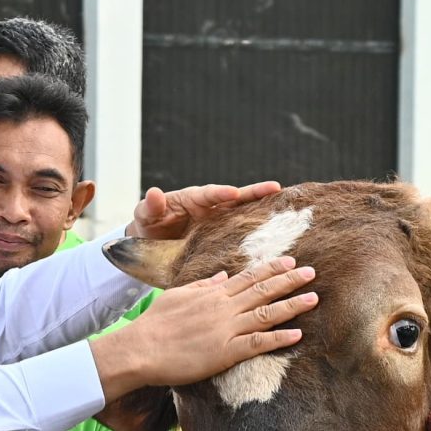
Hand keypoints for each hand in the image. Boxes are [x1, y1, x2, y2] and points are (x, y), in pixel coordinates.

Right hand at [94, 256, 314, 392]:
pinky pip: (258, 343)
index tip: (290, 262)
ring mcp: (226, 329)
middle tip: (312, 273)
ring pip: (266, 314)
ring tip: (313, 298)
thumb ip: (203, 285)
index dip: (271, 269)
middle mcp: (224, 307)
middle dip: (289, 280)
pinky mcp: (226, 352)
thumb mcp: (177, 295)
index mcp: (212, 294)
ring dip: (292, 305)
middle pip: (263, 290)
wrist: (141, 348)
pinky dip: (279, 339)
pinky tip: (297, 335)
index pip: (248, 277)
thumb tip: (221, 275)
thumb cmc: (154, 324)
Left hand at [129, 181, 283, 241]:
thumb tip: (154, 192)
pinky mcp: (222, 237)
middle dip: (254, 193)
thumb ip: (150, 206)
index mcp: (192, 199)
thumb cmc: (149, 224)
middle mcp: (210, 207)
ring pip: (243, 214)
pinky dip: (256, 233)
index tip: (233, 193)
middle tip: (275, 187)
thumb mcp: (145, 215)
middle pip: (235, 198)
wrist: (152, 243)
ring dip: (262, 210)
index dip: (220, 192)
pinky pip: (241, 233)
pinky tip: (274, 237)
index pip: (208, 193)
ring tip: (284, 206)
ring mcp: (218, 222)